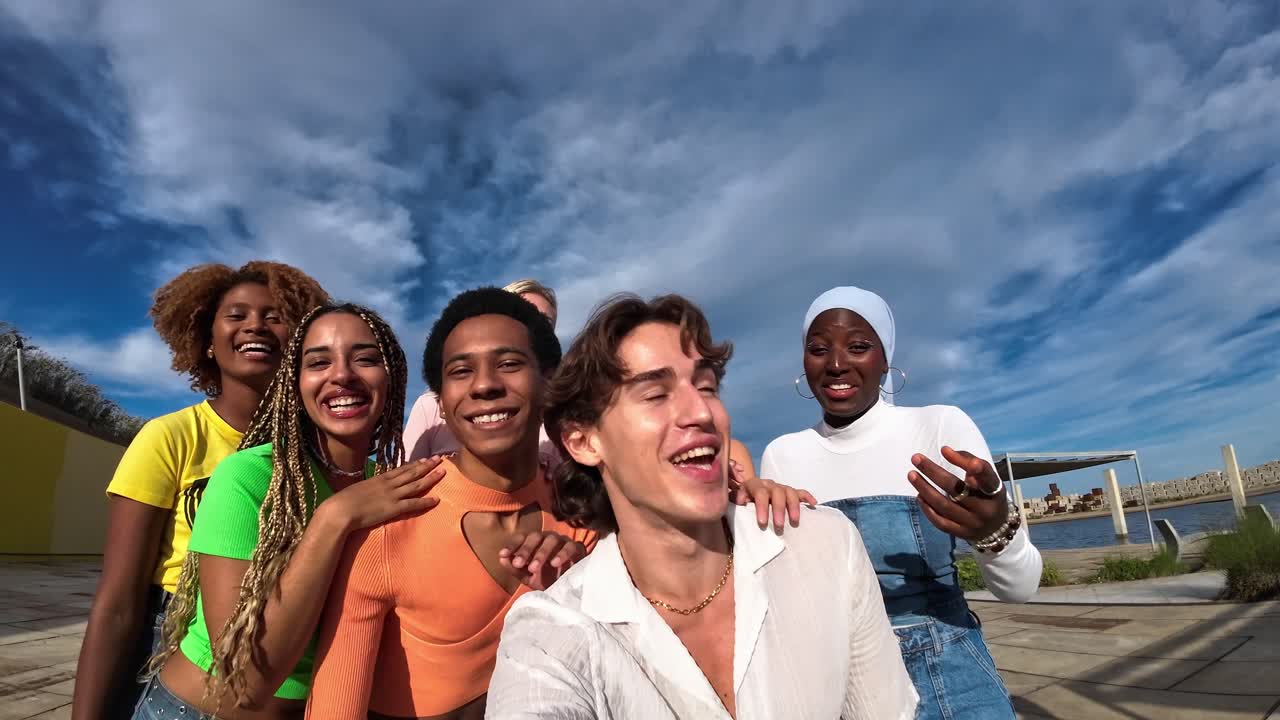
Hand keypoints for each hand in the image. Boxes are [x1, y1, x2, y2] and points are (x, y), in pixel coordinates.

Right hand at [320, 456, 445, 531]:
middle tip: (439, 459)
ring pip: (416, 484)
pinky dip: (426, 501)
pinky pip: (414, 504)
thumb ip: (367, 489)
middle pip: (412, 473)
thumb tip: (369, 490)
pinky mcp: (394, 508)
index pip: (401, 469)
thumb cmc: (344, 501)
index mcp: (379, 478)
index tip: (424, 459)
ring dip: (431, 478)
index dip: (414, 464)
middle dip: (427, 465)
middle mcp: (389, 484)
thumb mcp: (358, 489)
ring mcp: (393, 495)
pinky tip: (437, 499)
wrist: (341, 509)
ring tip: (443, 472)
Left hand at [499, 531, 586, 590]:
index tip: (503, 554)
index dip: (512, 545)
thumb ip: (515, 568)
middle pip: (536, 536)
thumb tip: (501, 558)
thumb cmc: (547, 580)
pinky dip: (562, 553)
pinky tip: (555, 563)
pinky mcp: (577, 548)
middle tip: (518, 564)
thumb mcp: (528, 577)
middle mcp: (548, 539)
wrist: (569, 590)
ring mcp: (563, 542)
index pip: (522, 538)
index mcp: (535, 543)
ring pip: (552, 540)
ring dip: (541, 553)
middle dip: (526, 550)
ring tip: (534, 568)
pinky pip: (570, 546)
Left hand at [729, 460, 817, 532]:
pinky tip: (813, 504)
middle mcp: (770, 484)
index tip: (763, 523)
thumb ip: (736, 498)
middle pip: (778, 493)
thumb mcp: (735, 498)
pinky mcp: (790, 492)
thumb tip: (741, 501)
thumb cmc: (742, 499)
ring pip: (790, 492)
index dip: (762, 507)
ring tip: (795, 522)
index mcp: (755, 485)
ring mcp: (781, 487)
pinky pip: (801, 492)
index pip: (760, 493)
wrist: (748, 493)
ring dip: (794, 507)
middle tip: (779, 526)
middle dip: (779, 510)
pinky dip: (807, 497)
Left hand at [907, 447, 1007, 540]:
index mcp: (994, 491)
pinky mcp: (962, 534)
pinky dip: (928, 509)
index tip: (952, 453)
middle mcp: (985, 508)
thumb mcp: (986, 477)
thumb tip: (945, 450)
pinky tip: (919, 496)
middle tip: (916, 458)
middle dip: (933, 472)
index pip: (987, 478)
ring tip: (912, 475)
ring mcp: (973, 523)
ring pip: (944, 505)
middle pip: (956, 489)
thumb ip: (968, 460)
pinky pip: (941, 522)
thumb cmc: (986, 495)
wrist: (997, 527)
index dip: (976, 468)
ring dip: (925, 489)